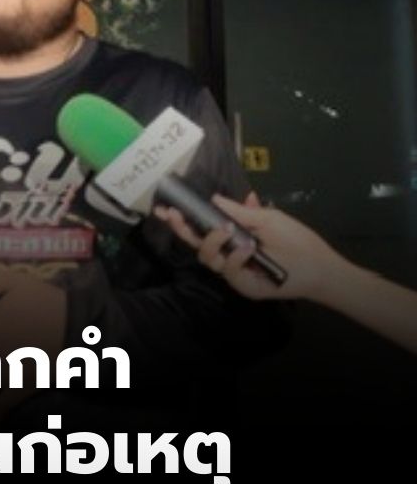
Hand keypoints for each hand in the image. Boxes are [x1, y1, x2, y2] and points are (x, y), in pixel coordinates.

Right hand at [154, 192, 353, 300]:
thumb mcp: (267, 218)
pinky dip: (236, 256)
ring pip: (207, 257)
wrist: (320, 267)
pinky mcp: (242, 285)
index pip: (201, 228)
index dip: (183, 220)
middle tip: (174, 215)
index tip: (165, 208)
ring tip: (229, 231)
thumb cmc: (296, 240)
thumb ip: (241, 211)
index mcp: (233, 236)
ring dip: (214, 241)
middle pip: (195, 244)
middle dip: (182, 229)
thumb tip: (215, 198)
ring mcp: (234, 271)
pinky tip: (249, 249)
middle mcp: (229, 253)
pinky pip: (227, 270)